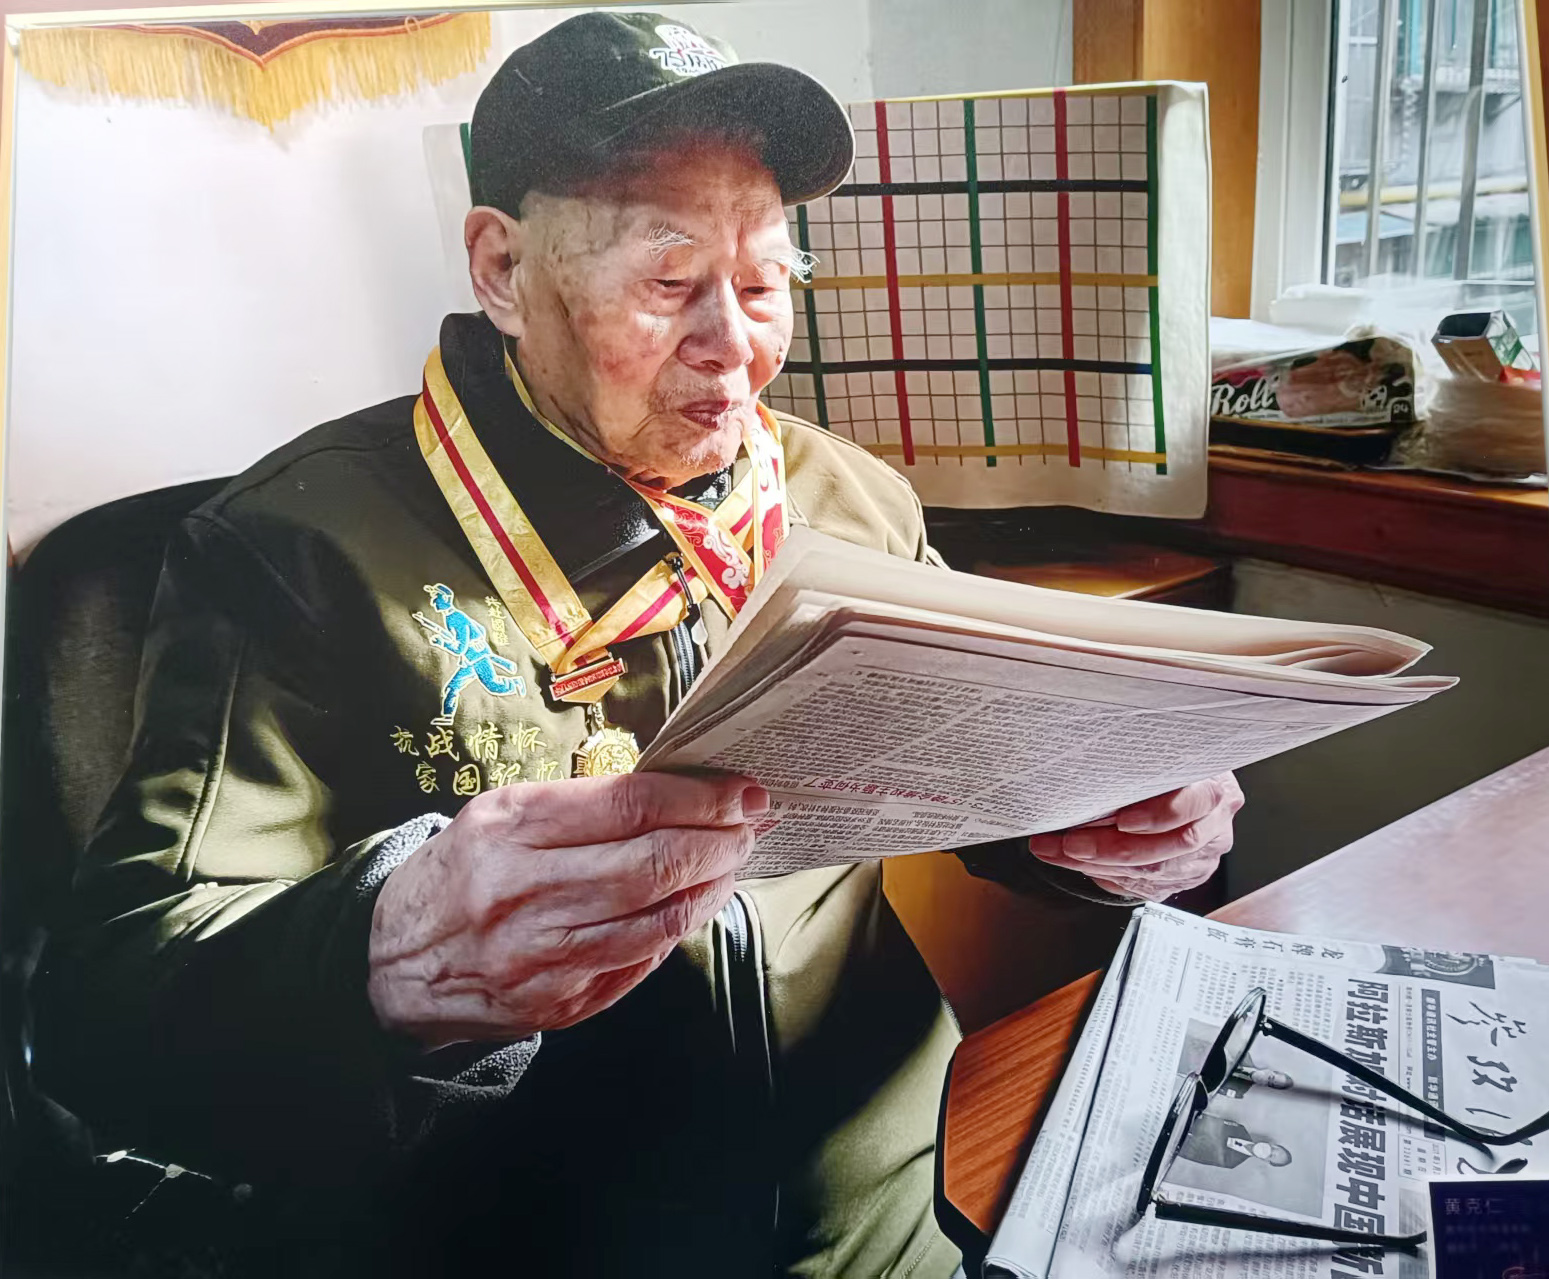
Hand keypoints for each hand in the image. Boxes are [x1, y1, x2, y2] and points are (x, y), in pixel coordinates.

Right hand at [368, 772, 765, 1048]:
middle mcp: (524, 894)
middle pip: (655, 863)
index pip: (631, 805)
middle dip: (720, 840)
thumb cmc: (459, 873)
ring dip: (712, 886)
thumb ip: (581, 806)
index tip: (741, 789)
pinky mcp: (556, 1005)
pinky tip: (696, 902)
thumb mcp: (499, 815)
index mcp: (509, 830)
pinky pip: (638, 962)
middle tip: (750, 822)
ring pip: (658, 919)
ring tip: (733, 860)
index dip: (700, 796)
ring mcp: (542, 958)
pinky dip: (678, 928)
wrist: (390, 966)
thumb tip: (679, 794)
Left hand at [1028, 772, 1243, 901]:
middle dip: (1113, 848)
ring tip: (1058, 852)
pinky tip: (1078, 863)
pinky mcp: (1182, 879)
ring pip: (1151, 872)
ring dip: (1098, 864)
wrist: (1185, 786)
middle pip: (1168, 847)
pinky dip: (1104, 875)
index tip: (1123, 820)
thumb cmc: (1166, 767)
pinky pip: (1142, 885)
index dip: (1161, 815)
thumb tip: (1090, 765)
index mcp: (1216, 790)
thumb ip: (1142, 763)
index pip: (1196, 804)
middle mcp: (1214, 828)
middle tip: (1071, 842)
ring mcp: (1201, 859)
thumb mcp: (1163, 754)